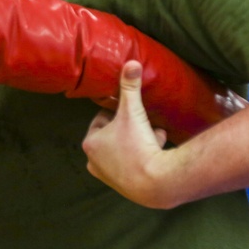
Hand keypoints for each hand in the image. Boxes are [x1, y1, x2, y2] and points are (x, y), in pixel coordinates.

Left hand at [82, 61, 176, 208]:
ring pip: (125, 148)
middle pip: (114, 134)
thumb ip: (130, 87)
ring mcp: (109, 176)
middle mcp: (94, 162)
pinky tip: (158, 149)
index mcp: (90, 143)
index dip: (118, 112)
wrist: (155, 183)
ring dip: (140, 139)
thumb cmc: (137, 145)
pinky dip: (145, 154)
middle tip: (144, 122)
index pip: (102, 119)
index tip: (130, 109)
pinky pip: (134, 162)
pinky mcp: (125, 186)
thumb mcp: (132, 112)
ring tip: (154, 134)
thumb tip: (131, 62)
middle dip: (131, 127)